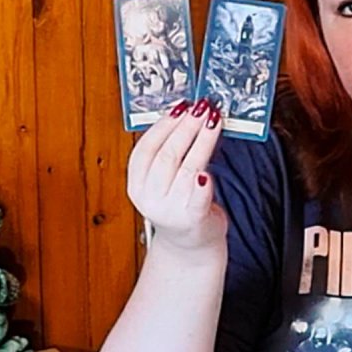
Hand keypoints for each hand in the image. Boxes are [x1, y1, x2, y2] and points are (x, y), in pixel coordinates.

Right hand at [127, 98, 226, 253]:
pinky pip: (198, 195)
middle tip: (202, 108)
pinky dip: (204, 180)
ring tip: (214, 122)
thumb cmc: (180, 205)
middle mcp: (150, 197)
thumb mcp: (164, 180)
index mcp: (137, 184)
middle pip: (168, 154)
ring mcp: (170, 209)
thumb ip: (168, 153)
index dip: (164, 125)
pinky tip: (209, 169)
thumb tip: (186, 115)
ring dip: (203, 140)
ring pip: (187, 167)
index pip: (146, 148)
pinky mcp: (193, 218)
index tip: (181, 107)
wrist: (190, 244)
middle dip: (187, 127)